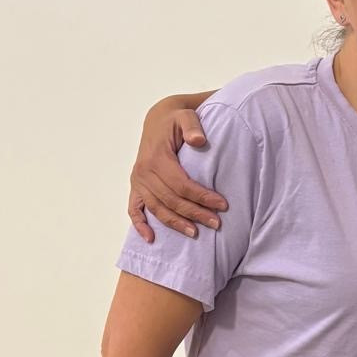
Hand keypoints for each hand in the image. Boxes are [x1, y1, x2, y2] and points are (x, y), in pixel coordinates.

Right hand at [128, 102, 225, 243]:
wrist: (159, 120)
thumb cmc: (176, 120)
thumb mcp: (186, 116)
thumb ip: (193, 126)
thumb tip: (198, 140)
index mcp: (156, 157)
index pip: (181, 184)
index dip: (201, 197)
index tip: (222, 205)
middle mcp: (144, 172)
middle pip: (171, 200)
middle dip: (194, 213)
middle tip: (216, 223)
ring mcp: (138, 181)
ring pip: (157, 208)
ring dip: (175, 223)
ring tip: (195, 234)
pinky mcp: (136, 186)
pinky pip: (134, 209)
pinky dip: (140, 225)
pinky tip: (151, 239)